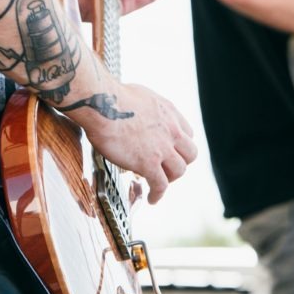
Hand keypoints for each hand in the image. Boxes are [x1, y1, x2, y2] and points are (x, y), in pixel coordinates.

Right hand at [83, 83, 197, 203]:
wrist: (103, 105)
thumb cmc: (111, 97)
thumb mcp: (140, 95)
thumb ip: (146, 108)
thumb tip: (137, 111)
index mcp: (169, 113)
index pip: (187, 134)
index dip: (179, 145)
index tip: (172, 150)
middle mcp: (171, 130)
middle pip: (190, 154)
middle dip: (180, 162)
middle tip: (168, 168)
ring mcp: (162, 148)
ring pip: (179, 171)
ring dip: (170, 178)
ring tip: (159, 184)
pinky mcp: (148, 163)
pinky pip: (160, 184)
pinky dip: (157, 194)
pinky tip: (152, 198)